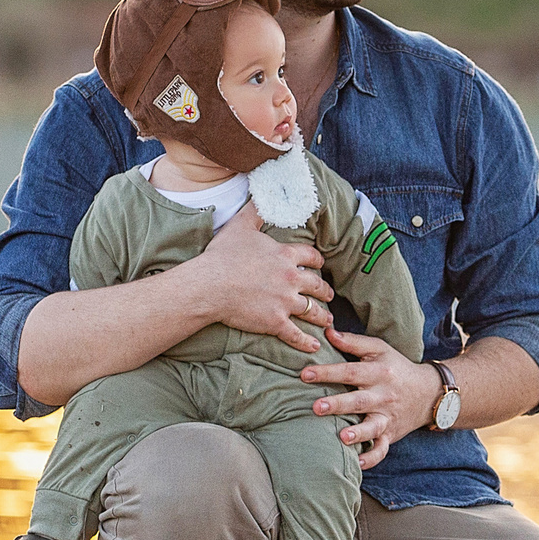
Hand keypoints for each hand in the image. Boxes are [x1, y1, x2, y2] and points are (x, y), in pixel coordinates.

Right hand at [186, 202, 333, 354]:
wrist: (210, 285)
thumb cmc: (222, 256)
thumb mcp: (241, 225)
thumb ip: (256, 210)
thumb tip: (262, 194)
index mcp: (285, 256)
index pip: (312, 257)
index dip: (318, 261)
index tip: (321, 265)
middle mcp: (291, 279)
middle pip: (317, 285)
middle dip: (325, 290)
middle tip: (328, 294)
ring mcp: (285, 302)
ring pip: (312, 311)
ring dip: (322, 316)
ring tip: (326, 320)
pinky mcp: (275, 322)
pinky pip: (296, 335)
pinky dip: (307, 343)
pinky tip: (314, 346)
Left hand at [303, 332, 437, 470]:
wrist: (428, 393)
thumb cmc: (396, 368)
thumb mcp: (380, 349)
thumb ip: (353, 341)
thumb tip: (327, 332)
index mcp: (378, 372)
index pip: (350, 371)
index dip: (328, 372)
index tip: (305, 374)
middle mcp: (383, 395)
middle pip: (359, 400)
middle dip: (338, 405)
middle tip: (316, 407)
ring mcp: (387, 417)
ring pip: (372, 427)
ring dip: (358, 433)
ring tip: (342, 437)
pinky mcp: (390, 434)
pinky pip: (382, 449)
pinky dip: (371, 458)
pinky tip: (357, 464)